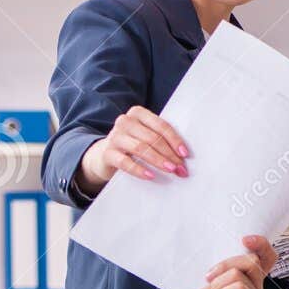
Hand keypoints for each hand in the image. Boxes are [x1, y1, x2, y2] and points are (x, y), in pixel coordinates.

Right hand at [74, 106, 189, 197]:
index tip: (184, 154)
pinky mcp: (107, 153)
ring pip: (141, 148)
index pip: (161, 125)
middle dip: (169, 154)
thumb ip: (159, 138)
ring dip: (158, 160)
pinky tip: (150, 176)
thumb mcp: (144, 135)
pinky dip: (139, 170)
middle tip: (180, 168)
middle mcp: (125, 122)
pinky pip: (125, 162)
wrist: (104, 155)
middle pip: (152, 138)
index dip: (174, 140)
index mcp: (138, 113)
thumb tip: (182, 155)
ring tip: (170, 170)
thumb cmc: (131, 144)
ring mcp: (114, 137)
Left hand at [155, 236, 277, 288]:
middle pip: (251, 261)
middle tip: (204, 279)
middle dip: (222, 266)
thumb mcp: (205, 277)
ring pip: (240, 275)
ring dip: (213, 286)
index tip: (244, 239)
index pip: (265, 257)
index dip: (260, 244)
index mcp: (246, 280)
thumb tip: (221, 244)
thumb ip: (220, 263)